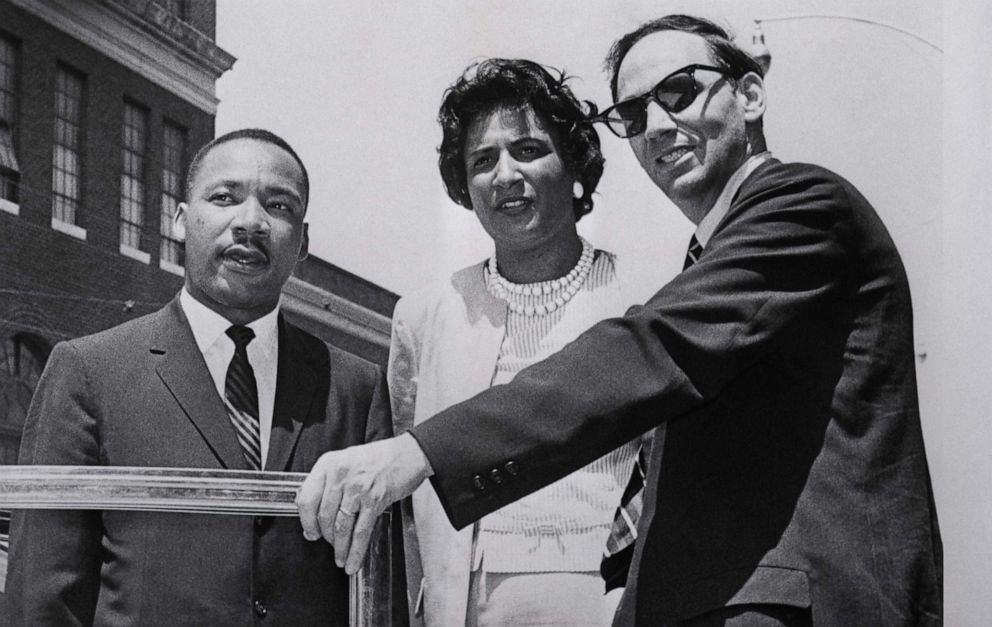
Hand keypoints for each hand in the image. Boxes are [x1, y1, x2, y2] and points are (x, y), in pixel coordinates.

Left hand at [296, 433, 432, 573]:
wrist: (409, 453)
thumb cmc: (379, 457)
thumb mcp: (346, 461)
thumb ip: (329, 481)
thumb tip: (315, 510)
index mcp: (328, 464)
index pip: (306, 498)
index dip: (306, 521)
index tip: (310, 531)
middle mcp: (340, 475)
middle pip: (323, 515)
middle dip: (325, 536)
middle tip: (328, 545)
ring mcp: (357, 487)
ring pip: (340, 526)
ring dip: (339, 548)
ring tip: (340, 558)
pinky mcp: (374, 499)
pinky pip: (361, 531)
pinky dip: (356, 550)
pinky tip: (353, 560)